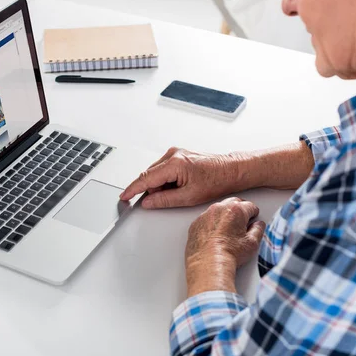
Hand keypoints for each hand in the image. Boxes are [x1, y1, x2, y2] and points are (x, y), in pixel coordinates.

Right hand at [119, 147, 246, 208]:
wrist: (231, 171)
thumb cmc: (216, 181)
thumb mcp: (188, 197)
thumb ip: (164, 200)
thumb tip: (148, 202)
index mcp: (174, 164)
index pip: (146, 178)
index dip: (133, 189)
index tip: (124, 196)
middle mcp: (173, 154)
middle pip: (150, 176)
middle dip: (153, 190)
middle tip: (165, 200)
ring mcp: (175, 153)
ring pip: (156, 173)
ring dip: (161, 185)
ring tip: (180, 191)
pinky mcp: (178, 155)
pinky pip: (163, 169)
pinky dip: (166, 180)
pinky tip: (179, 185)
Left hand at [185, 197, 265, 295]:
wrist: (208, 264)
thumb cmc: (229, 254)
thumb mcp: (252, 243)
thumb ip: (258, 230)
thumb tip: (258, 226)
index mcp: (235, 210)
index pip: (250, 206)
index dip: (254, 213)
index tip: (253, 217)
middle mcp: (219, 209)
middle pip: (233, 203)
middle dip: (240, 210)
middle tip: (243, 221)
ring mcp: (205, 215)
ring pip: (218, 209)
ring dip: (224, 215)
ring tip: (228, 229)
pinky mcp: (196, 223)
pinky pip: (206, 218)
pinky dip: (211, 223)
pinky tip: (215, 235)